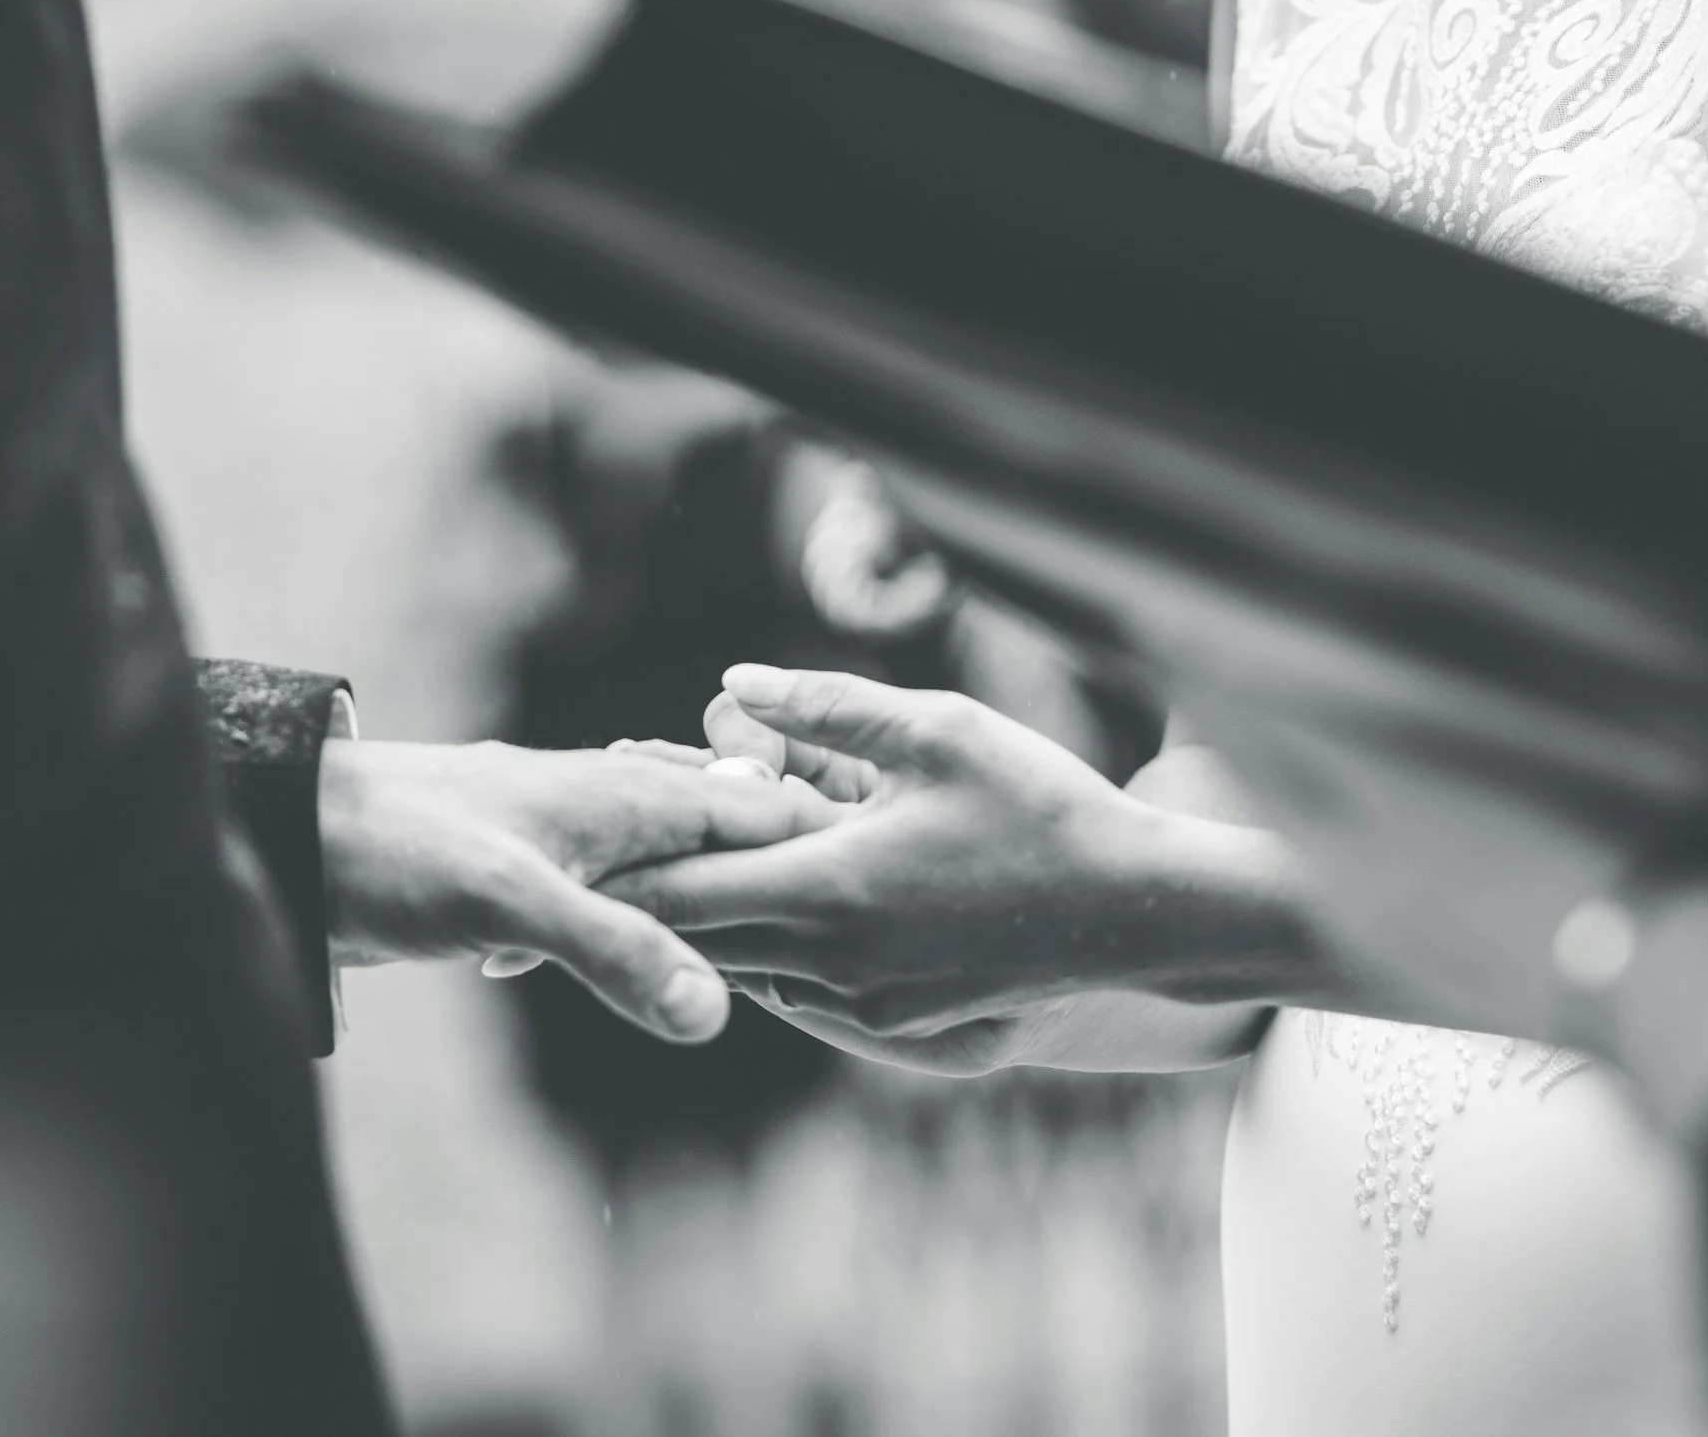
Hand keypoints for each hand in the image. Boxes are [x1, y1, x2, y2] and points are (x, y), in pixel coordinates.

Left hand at [318, 738, 837, 1042]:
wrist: (287, 833)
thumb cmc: (395, 847)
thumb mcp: (510, 904)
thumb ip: (616, 954)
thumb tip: (714, 1016)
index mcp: (632, 800)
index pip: (766, 815)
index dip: (832, 852)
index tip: (906, 898)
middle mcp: (616, 812)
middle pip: (733, 847)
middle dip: (791, 893)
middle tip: (868, 954)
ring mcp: (575, 843)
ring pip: (680, 879)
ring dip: (725, 922)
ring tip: (793, 973)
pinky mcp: (533, 880)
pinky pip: (626, 906)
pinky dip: (657, 938)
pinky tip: (663, 973)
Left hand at [599, 667, 1307, 1064]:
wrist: (1138, 912)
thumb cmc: (1044, 806)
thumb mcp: (938, 728)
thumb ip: (826, 705)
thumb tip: (734, 680)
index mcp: (830, 890)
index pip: (682, 889)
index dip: (617, 863)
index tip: (569, 835)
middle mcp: (833, 964)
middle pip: (696, 938)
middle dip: (644, 895)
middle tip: (592, 855)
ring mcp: (863, 1006)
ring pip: (742, 968)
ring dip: (708, 920)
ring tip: (662, 871)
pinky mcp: (894, 1027)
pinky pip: (795, 989)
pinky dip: (763, 946)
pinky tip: (760, 902)